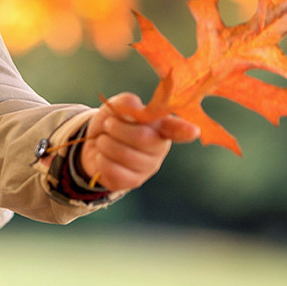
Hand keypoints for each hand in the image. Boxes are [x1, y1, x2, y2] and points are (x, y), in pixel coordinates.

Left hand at [81, 92, 199, 190]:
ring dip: (104, 143)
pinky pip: (113, 170)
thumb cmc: (112, 123)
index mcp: (161, 126)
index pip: (177, 129)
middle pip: (142, 137)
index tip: (194, 131)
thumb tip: (135, 106)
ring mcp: (149, 167)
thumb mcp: (116, 107)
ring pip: (124, 154)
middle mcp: (160, 147)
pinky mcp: (134, 181)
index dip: (185, 130)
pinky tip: (103, 157)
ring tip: (103, 140)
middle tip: (108, 125)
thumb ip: (127, 104)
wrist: (92, 145)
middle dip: (116, 128)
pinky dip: (100, 159)